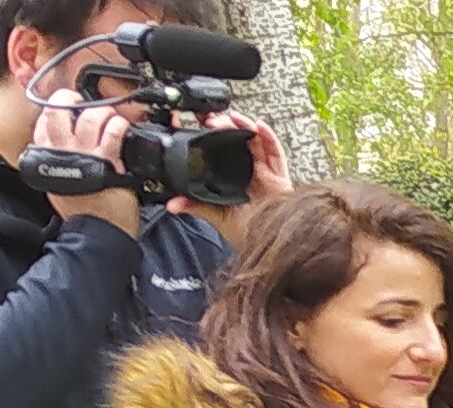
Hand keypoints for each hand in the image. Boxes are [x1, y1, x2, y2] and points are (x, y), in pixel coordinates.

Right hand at [31, 91, 139, 235]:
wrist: (98, 232)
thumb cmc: (83, 211)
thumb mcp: (59, 185)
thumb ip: (58, 162)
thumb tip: (61, 145)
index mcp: (46, 157)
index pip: (41, 122)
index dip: (55, 108)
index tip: (68, 107)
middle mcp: (59, 152)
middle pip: (55, 110)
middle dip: (69, 98)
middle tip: (83, 103)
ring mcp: (82, 155)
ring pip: (87, 117)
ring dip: (102, 112)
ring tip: (109, 118)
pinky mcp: (105, 161)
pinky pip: (111, 132)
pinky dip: (118, 124)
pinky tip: (122, 127)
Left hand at [179, 112, 291, 233]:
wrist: (265, 245)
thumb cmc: (247, 232)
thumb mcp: (215, 214)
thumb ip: (195, 205)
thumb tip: (171, 204)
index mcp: (235, 177)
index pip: (223, 149)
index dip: (214, 135)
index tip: (200, 124)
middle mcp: (251, 171)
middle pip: (240, 141)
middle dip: (227, 126)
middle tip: (213, 121)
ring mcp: (267, 172)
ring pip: (257, 141)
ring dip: (245, 125)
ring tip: (233, 117)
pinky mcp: (281, 176)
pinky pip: (276, 153)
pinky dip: (269, 137)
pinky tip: (259, 126)